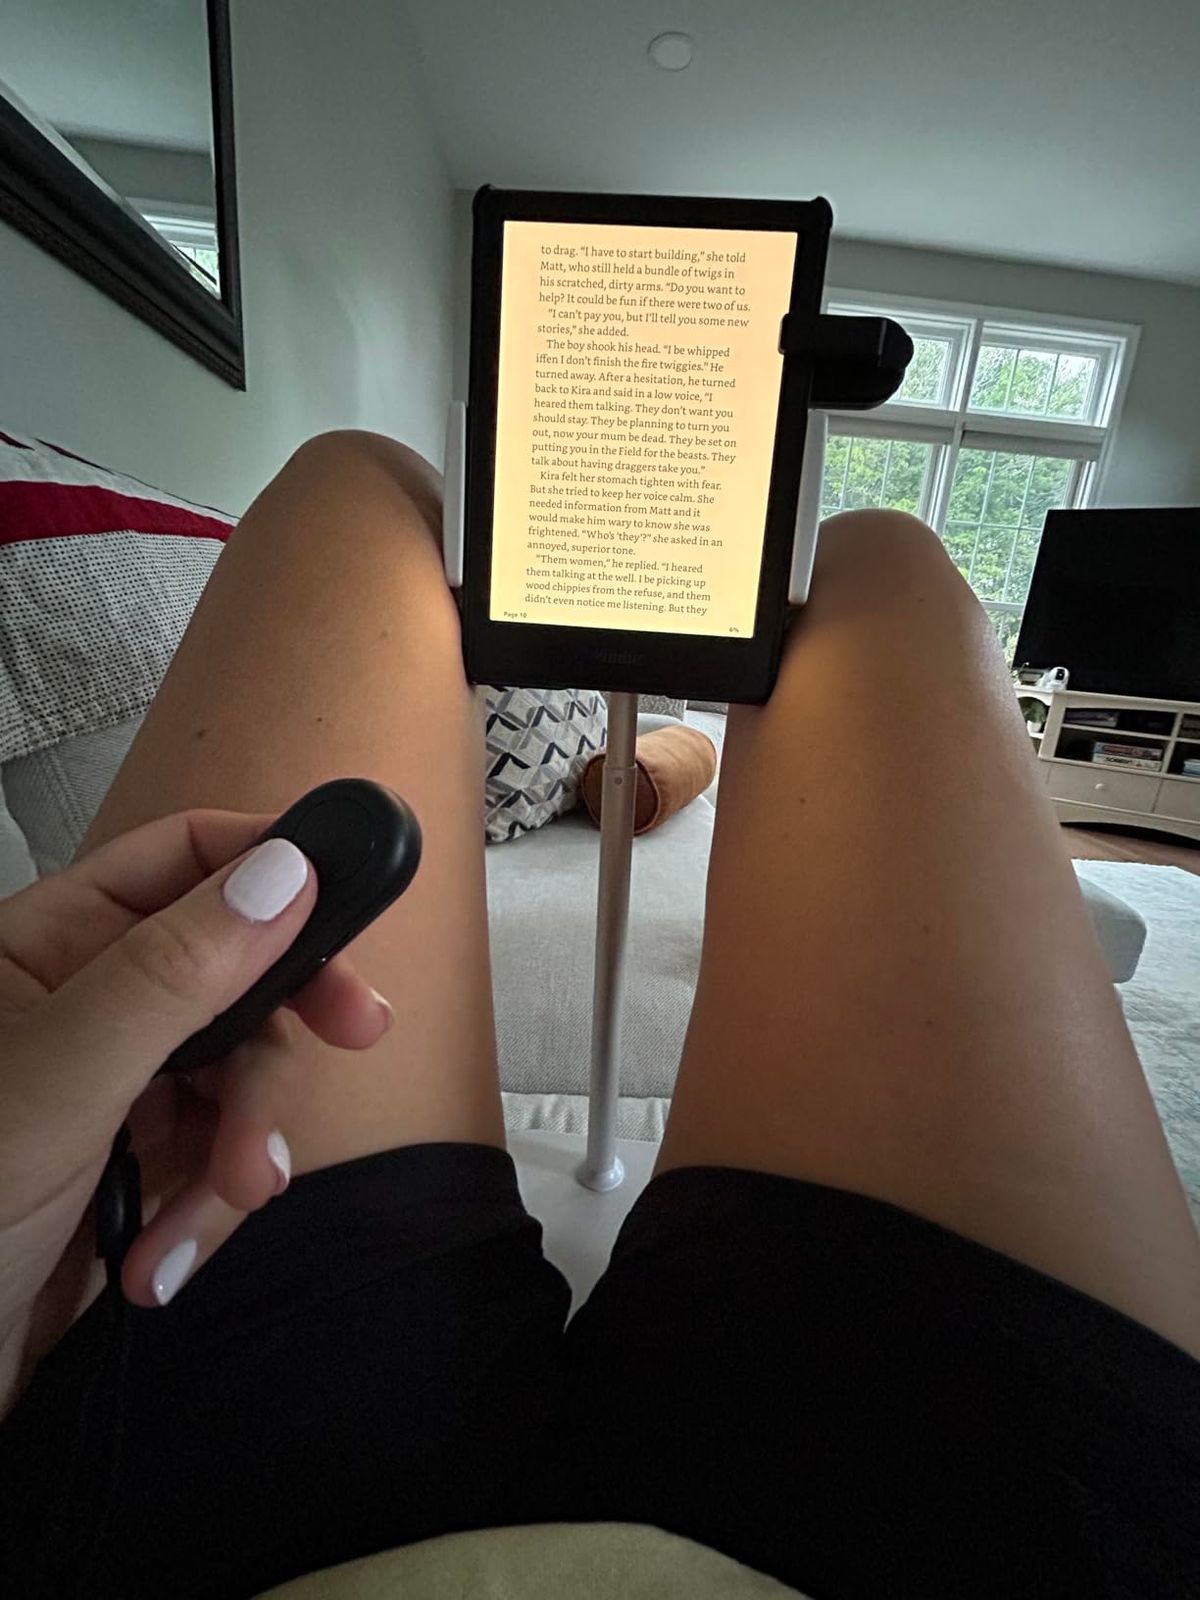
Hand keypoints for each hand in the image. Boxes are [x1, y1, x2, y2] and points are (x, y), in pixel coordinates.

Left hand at [0, 809, 392, 1408]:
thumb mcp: (59, 1083)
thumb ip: (171, 975)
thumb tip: (286, 871)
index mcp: (46, 944)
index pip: (180, 857)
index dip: (268, 865)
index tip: (348, 902)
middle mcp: (86, 1000)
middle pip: (236, 968)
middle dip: (282, 1028)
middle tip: (362, 1033)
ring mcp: (114, 1084)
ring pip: (240, 1071)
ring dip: (243, 1145)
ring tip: (224, 1204)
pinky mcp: (135, 1165)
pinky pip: (218, 1153)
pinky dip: (207, 1208)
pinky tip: (162, 1262)